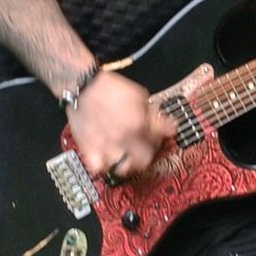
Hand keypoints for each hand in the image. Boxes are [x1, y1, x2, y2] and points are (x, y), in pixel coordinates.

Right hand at [68, 69, 175, 183]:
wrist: (85, 88)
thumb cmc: (112, 89)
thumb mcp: (141, 96)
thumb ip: (154, 114)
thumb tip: (170, 126)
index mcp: (139, 124)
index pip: (159, 139)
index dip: (163, 136)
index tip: (162, 134)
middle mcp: (123, 138)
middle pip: (144, 160)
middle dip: (149, 154)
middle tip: (146, 147)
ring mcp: (106, 145)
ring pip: (123, 168)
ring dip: (128, 162)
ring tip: (128, 155)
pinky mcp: (89, 149)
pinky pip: (98, 168)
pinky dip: (104, 166)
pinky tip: (108, 158)